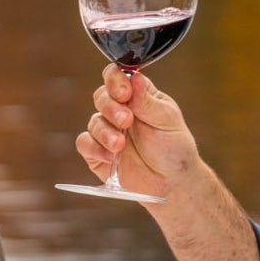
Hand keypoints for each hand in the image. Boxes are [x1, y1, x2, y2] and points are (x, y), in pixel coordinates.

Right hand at [75, 66, 204, 199]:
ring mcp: (107, 131)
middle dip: (111, 108)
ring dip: (106, 133)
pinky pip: (84, 144)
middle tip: (126, 121)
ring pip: (94, 121)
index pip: (119, 77)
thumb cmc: (174, 149)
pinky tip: (111, 157)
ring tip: (121, 146)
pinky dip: (95, 149)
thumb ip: (148, 101)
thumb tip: (134, 78)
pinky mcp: (97, 152)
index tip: (124, 93)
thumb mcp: (167, 121)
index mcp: (138, 96)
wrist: (171, 184)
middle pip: (101, 96)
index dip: (116, 81)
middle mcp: (120, 110)